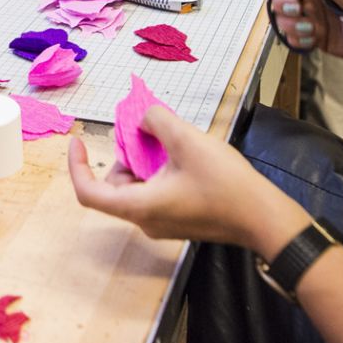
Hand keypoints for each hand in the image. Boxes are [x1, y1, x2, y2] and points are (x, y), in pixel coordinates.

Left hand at [68, 105, 301, 250]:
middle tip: (141, 128)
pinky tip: (181, 153)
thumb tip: (143, 118)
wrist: (264, 218)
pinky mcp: (179, 220)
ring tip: (168, 139)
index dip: (78, 165)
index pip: (88, 192)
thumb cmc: (226, 184)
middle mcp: (145, 220)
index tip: (78, 141)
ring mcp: (162, 223)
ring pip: (137, 187)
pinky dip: (158, 170)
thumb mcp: (186, 139)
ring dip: (144, 160)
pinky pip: (155, 192)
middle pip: (115, 185)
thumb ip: (156, 121)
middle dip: (123, 153)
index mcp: (139, 207)